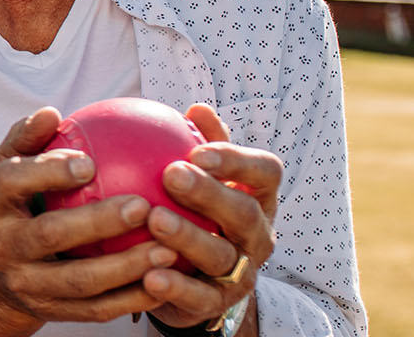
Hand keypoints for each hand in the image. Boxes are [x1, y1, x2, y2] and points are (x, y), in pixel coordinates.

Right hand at [0, 107, 179, 325]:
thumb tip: (50, 113)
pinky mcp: (51, 312)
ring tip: (168, 249)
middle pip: (50, 234)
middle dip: (97, 222)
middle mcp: (2, 246)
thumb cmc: (16, 205)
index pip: (11, 182)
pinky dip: (133, 298)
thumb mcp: (8, 169)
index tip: (89, 162)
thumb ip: (28, 139)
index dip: (48, 172)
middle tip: (143, 206)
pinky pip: (97, 309)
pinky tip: (166, 280)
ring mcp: (26, 283)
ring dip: (126, 266)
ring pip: (79, 280)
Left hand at [141, 103, 279, 328]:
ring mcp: (241, 272)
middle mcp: (257, 236)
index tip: (198, 150)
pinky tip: (148, 275)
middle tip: (171, 174)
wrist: (196, 280)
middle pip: (244, 214)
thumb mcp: (203, 180)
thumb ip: (202, 145)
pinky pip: (198, 296)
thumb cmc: (196, 214)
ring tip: (154, 220)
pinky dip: (176, 286)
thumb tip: (196, 108)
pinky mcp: (217, 304)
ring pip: (221, 255)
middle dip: (210, 194)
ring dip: (188, 237)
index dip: (236, 161)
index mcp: (257, 199)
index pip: (264, 173)